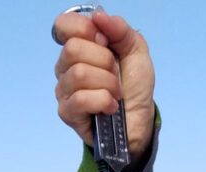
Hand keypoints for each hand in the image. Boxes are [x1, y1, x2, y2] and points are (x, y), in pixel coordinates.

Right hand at [53, 10, 154, 157]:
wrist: (141, 120)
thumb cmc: (135, 87)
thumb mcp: (136, 51)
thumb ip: (120, 29)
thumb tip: (99, 16)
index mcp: (78, 47)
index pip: (64, 25)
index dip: (86, 30)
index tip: (106, 43)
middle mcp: (66, 67)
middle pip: (73, 49)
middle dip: (105, 62)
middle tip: (116, 76)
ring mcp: (64, 91)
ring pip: (79, 74)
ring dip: (107, 84)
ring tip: (116, 93)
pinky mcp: (67, 113)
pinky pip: (80, 99)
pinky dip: (103, 101)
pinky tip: (111, 107)